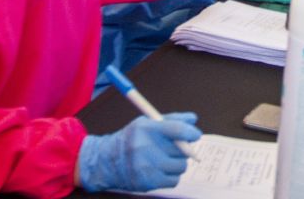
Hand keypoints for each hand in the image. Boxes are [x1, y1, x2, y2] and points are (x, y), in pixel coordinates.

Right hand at [76, 113, 200, 192]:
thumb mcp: (147, 123)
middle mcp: (146, 148)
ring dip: (177, 163)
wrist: (108, 162)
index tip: (195, 135)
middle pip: (182, 150)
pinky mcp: (149, 183)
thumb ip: (172, 120)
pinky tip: (160, 170)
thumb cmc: (131, 139)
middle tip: (173, 148)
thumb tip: (193, 119)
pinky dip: (172, 175)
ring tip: (164, 159)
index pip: (177, 130)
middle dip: (182, 149)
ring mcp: (147, 167)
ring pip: (181, 166)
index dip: (191, 132)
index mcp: (147, 129)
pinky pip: (175, 180)